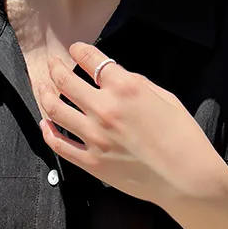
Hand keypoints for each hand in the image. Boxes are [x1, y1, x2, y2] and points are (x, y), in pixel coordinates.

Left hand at [37, 39, 212, 228]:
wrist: (186, 179)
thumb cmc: (183, 138)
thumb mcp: (165, 98)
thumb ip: (138, 83)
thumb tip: (117, 77)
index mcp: (125, 87)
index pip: (91, 59)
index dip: (79, 51)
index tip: (74, 49)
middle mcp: (104, 108)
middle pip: (65, 81)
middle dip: (55, 67)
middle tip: (51, 63)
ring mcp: (94, 137)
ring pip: (55, 109)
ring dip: (44, 93)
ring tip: (41, 87)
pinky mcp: (91, 162)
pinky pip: (59, 144)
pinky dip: (48, 131)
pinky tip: (45, 123)